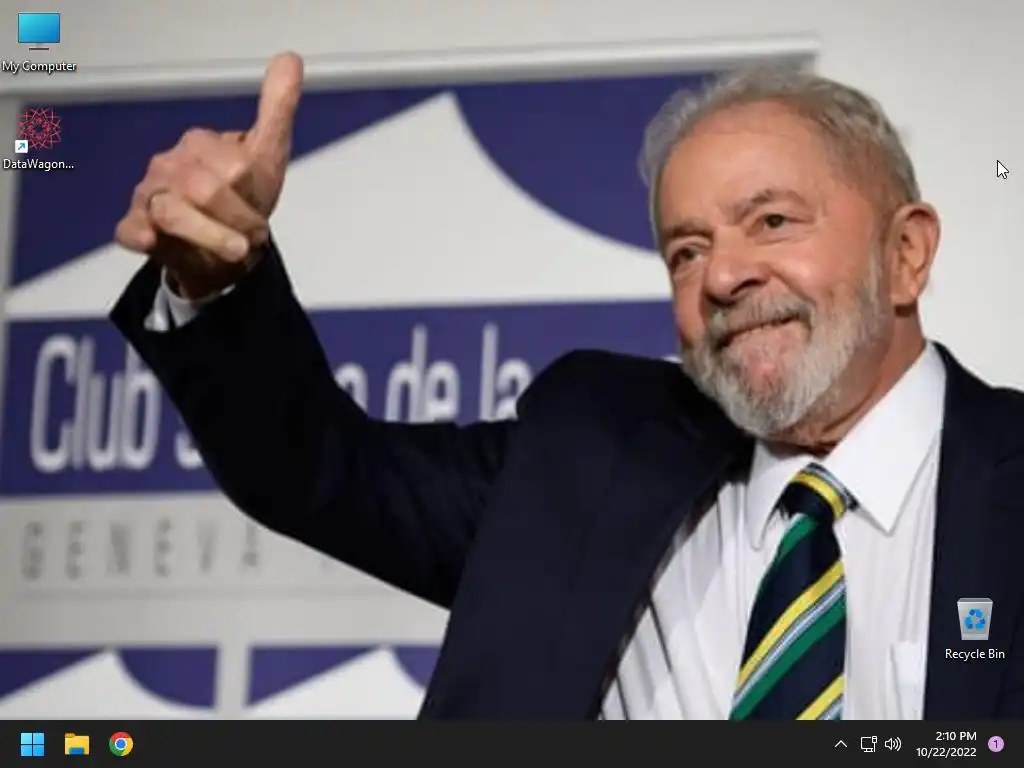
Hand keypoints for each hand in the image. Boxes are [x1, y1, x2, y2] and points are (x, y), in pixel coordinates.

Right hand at [114, 52, 303, 298]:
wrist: (225, 246)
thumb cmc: (243, 197)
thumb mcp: (267, 154)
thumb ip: (277, 110)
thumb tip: (290, 59)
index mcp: (200, 144)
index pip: (234, 167)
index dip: (253, 196)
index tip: (263, 218)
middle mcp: (169, 165)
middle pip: (205, 190)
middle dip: (238, 219)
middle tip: (253, 238)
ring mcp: (149, 195)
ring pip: (173, 212)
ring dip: (210, 236)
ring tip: (237, 251)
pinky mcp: (134, 226)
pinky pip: (130, 229)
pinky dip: (140, 234)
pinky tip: (152, 238)